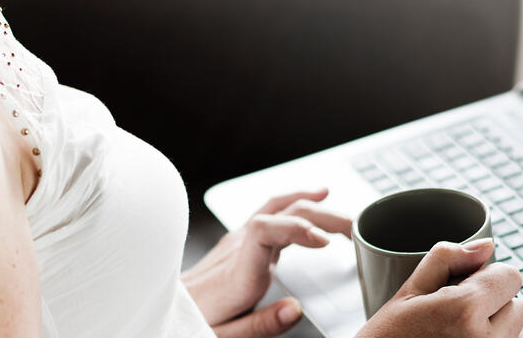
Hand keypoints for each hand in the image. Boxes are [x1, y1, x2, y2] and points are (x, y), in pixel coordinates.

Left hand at [182, 188, 351, 337]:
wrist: (166, 307)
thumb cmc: (195, 320)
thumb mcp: (226, 335)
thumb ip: (262, 324)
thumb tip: (296, 308)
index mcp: (238, 271)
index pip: (265, 229)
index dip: (298, 228)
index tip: (326, 242)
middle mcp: (239, 247)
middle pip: (282, 213)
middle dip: (323, 217)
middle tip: (355, 232)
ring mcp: (240, 238)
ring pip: (280, 207)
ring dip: (316, 206)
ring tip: (347, 216)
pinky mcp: (242, 238)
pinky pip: (273, 210)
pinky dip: (299, 201)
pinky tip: (316, 198)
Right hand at [356, 239, 522, 337]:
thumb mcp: (408, 293)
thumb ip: (447, 260)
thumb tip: (486, 246)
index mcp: (465, 310)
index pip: (511, 276)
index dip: (488, 277)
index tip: (466, 288)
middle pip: (518, 306)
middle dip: (493, 305)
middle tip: (457, 317)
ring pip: (517, 333)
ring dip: (497, 331)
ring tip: (457, 337)